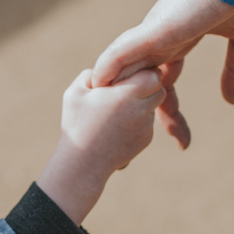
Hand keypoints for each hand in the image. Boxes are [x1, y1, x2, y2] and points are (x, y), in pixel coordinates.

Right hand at [36, 68, 165, 223]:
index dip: (143, 72)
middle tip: (127, 88)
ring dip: (142, 103)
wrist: (83, 164)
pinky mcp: (145, 140)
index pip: (153, 75)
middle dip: (146, 86)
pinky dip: (138, 120)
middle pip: (159, 89)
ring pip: (153, 105)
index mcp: (126, 95)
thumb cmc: (76, 126)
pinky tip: (118, 125)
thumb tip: (105, 70)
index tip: (129, 75)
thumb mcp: (75, 92)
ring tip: (118, 109)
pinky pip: (148, 122)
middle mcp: (141, 110)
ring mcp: (146, 127)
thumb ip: (90, 74)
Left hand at [93, 0, 233, 147]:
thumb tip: (232, 103)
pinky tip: (99, 83)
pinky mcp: (161, 25)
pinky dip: (112, 65)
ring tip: (107, 131)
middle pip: (140, 83)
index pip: (166, 81)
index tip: (179, 141)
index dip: (169, 112)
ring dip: (116, 100)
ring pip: (127, 69)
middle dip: (133, 116)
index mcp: (181, 36)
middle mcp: (163, 34)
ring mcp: (159, 29)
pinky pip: (127, 47)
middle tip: (129, 157)